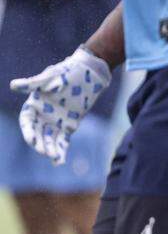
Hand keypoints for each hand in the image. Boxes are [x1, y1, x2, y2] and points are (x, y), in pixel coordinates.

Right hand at [10, 47, 111, 164]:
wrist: (88, 72)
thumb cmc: (66, 71)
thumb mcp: (50, 77)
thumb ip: (33, 84)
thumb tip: (13, 85)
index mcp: (34, 104)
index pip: (27, 122)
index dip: (28, 131)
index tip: (31, 140)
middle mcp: (42, 115)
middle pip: (37, 133)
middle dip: (40, 143)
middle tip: (44, 151)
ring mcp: (55, 122)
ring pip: (50, 139)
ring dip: (50, 149)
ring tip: (54, 158)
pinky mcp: (69, 125)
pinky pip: (63, 140)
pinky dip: (61, 150)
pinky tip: (59, 161)